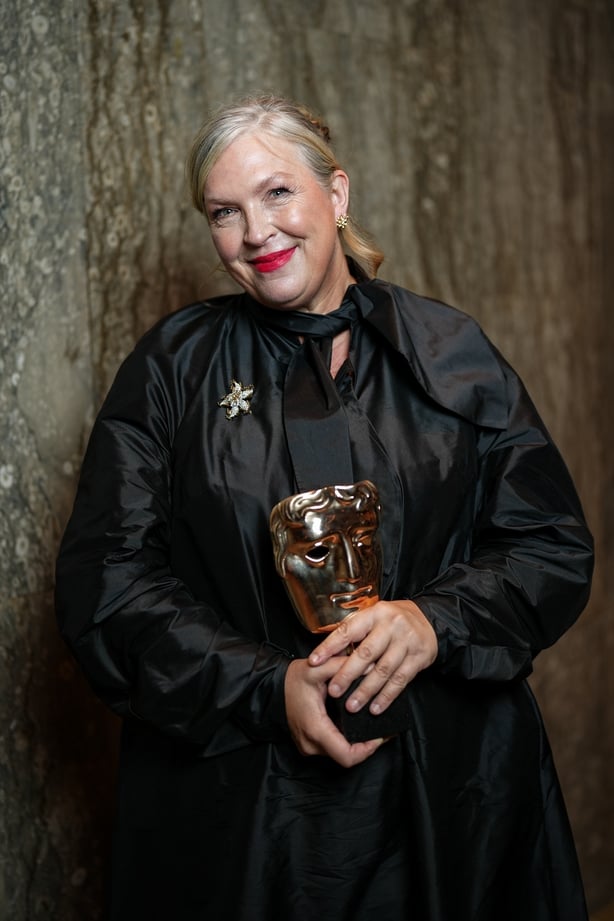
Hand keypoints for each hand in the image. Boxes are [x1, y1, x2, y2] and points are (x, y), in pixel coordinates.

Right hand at [284, 657, 387, 767]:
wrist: (271, 688)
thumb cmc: (292, 680)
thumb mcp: (317, 668)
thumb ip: (343, 666)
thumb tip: (371, 666)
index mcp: (316, 729)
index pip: (347, 755)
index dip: (368, 749)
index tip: (380, 735)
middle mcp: (311, 744)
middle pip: (346, 757)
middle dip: (367, 746)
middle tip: (382, 730)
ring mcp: (309, 747)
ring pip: (340, 754)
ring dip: (357, 745)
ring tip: (372, 727)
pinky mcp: (309, 745)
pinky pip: (332, 749)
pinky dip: (346, 741)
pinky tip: (356, 727)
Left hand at [308, 599, 437, 715]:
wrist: (428, 620)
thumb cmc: (392, 621)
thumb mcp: (373, 618)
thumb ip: (353, 632)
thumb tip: (327, 653)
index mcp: (374, 613)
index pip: (348, 630)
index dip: (329, 647)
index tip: (314, 661)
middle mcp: (391, 626)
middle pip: (366, 653)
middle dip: (347, 674)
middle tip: (333, 691)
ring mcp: (407, 642)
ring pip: (383, 670)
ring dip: (366, 691)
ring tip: (352, 706)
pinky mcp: (419, 657)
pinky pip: (400, 680)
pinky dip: (387, 696)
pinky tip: (375, 708)